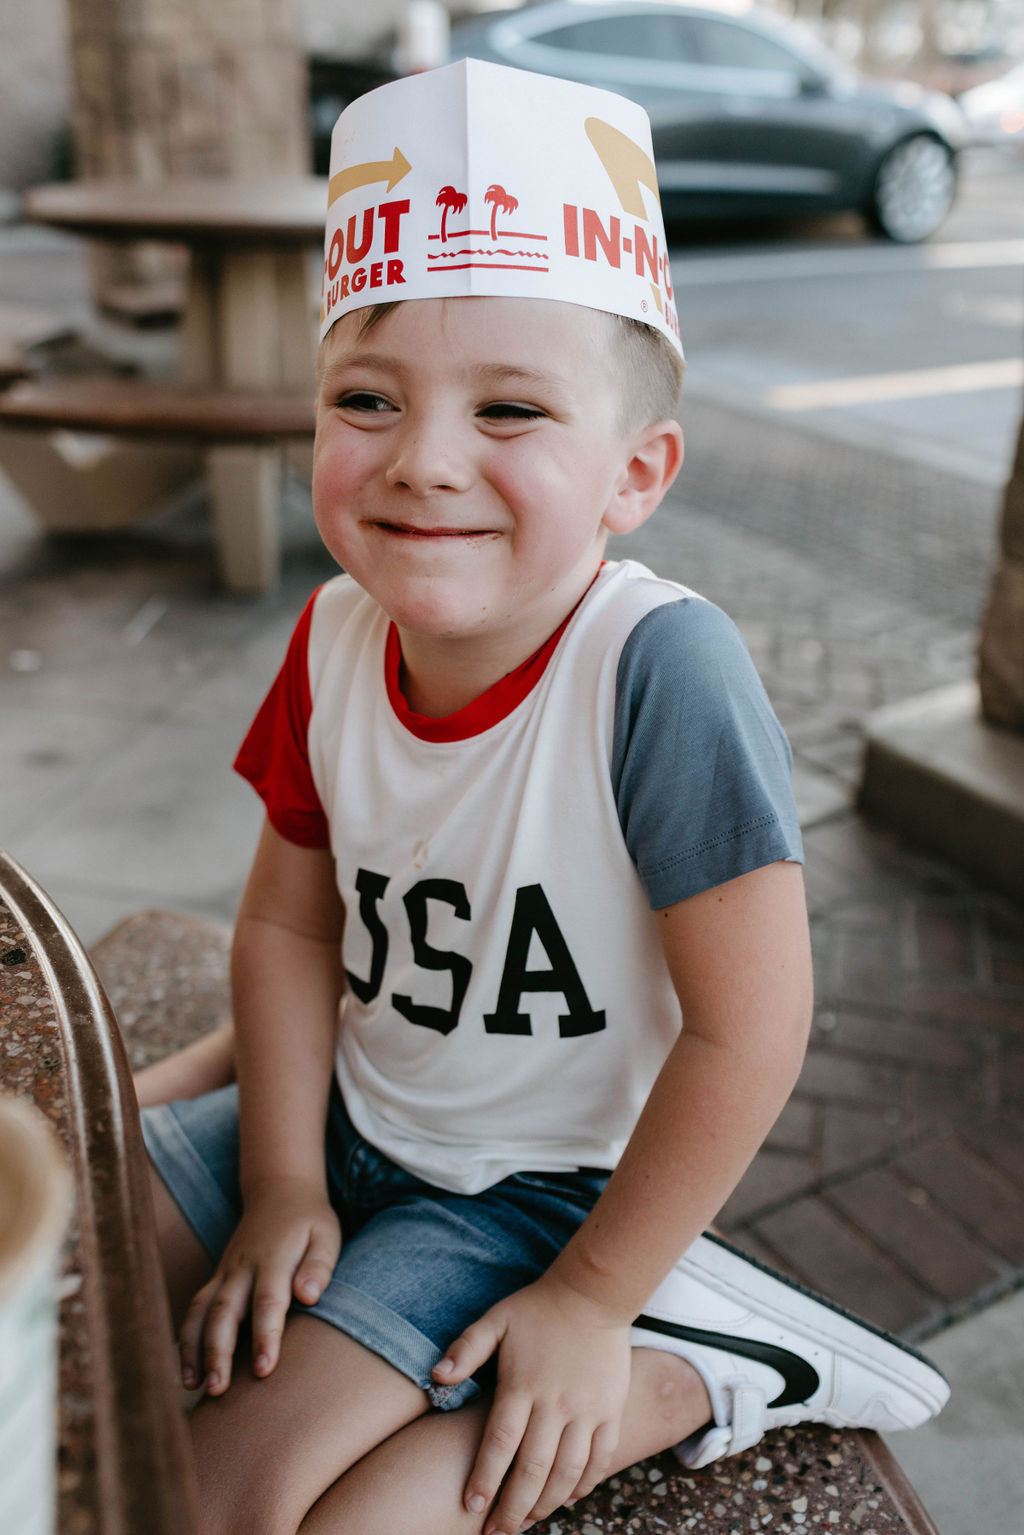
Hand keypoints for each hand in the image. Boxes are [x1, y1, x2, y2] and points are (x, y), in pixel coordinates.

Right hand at [178, 1178, 339, 1395]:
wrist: (279, 1190)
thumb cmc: (309, 1220)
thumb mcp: (326, 1235)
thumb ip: (319, 1266)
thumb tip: (309, 1295)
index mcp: (273, 1258)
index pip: (268, 1301)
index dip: (265, 1335)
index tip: (263, 1369)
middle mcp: (242, 1266)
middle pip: (225, 1311)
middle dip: (218, 1351)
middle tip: (216, 1389)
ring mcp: (225, 1272)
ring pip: (201, 1310)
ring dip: (193, 1348)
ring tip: (192, 1387)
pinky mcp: (217, 1278)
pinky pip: (195, 1308)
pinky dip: (185, 1337)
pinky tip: (184, 1370)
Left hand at [431, 1274, 631, 1533]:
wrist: (594, 1293)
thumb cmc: (538, 1307)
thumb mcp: (496, 1320)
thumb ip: (466, 1349)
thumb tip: (436, 1376)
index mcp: (522, 1385)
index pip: (499, 1445)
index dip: (485, 1480)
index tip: (473, 1508)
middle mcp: (555, 1404)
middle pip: (532, 1470)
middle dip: (512, 1508)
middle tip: (497, 1532)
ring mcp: (587, 1411)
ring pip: (567, 1473)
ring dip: (546, 1504)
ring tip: (527, 1521)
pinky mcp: (610, 1411)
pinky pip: (600, 1460)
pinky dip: (584, 1485)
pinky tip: (568, 1499)